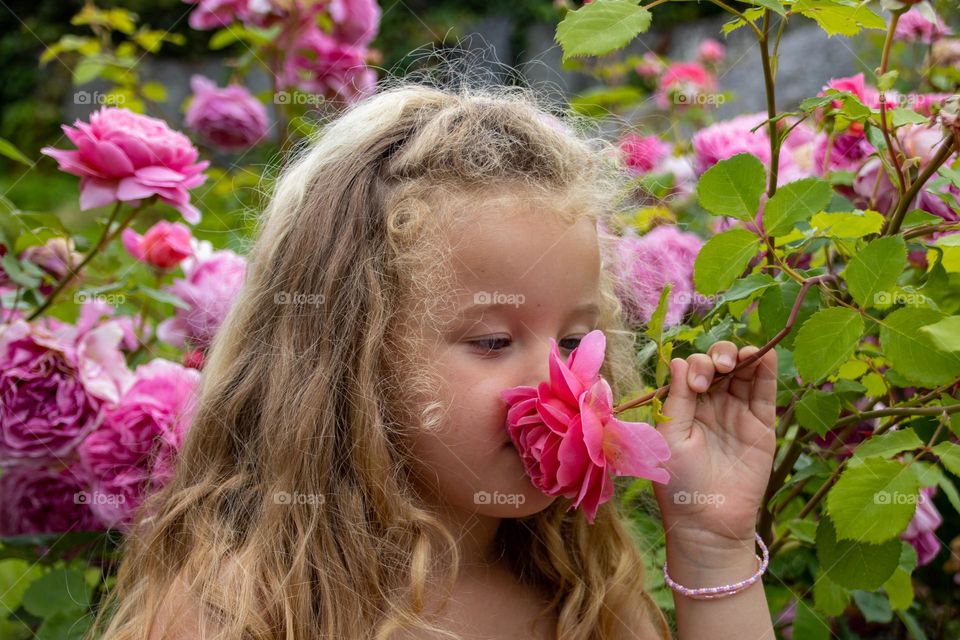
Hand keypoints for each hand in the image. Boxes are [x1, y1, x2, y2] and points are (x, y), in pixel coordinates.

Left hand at [651, 342, 777, 548]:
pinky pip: (765, 392)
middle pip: (717, 366)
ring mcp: (737, 412)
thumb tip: (679, 361)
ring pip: (742, 372)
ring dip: (740, 357)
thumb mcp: (670, 437)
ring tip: (738, 358)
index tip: (695, 386)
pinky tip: (765, 354)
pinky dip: (767, 369)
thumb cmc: (679, 482)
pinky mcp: (761, 424)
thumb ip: (678, 399)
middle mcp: (710, 405)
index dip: (694, 368)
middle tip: (717, 370)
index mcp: (684, 406)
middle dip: (717, 357)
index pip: (691, 370)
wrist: (708, 520)